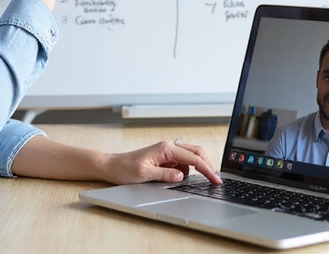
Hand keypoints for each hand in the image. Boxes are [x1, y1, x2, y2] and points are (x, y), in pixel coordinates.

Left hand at [103, 140, 222, 185]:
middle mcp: (168, 147)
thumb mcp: (144, 174)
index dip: (207, 170)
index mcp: (165, 148)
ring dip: (198, 168)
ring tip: (203, 180)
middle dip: (208, 165)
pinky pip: (181, 163)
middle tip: (215, 180)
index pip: (193, 158)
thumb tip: (181, 177)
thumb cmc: (125, 168)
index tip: (216, 179)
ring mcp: (167, 152)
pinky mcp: (164, 158)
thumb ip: (165, 175)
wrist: (112, 166)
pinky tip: (183, 179)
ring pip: (190, 157)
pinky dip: (187, 171)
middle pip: (196, 152)